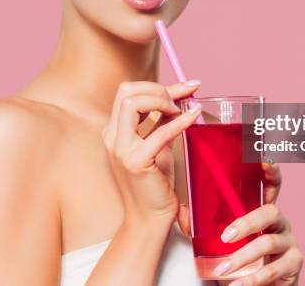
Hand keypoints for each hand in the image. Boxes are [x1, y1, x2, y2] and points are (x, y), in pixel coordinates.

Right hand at [102, 80, 201, 224]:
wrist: (149, 217)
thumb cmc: (154, 182)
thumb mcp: (158, 144)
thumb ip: (162, 120)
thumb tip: (180, 96)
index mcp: (114, 130)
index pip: (129, 93)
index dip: (157, 86)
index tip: (185, 87)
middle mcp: (111, 136)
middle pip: (126, 92)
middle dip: (158, 89)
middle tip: (181, 99)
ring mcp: (120, 148)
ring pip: (132, 103)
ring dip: (162, 99)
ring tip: (181, 110)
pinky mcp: (135, 161)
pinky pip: (159, 131)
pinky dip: (179, 121)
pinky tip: (193, 118)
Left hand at [215, 163, 302, 285]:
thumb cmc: (243, 259)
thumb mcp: (226, 240)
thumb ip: (208, 226)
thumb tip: (185, 211)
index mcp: (264, 211)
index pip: (272, 185)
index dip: (270, 171)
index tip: (263, 159)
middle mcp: (281, 222)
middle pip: (270, 212)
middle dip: (247, 222)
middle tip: (226, 236)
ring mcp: (289, 242)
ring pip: (268, 242)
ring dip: (243, 257)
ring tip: (223, 269)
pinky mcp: (293, 264)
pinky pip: (273, 269)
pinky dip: (252, 279)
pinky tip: (238, 285)